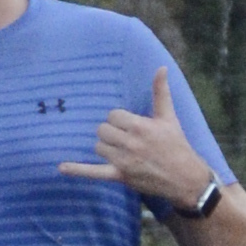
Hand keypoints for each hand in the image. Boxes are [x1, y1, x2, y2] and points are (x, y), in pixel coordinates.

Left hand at [58, 68, 217, 210]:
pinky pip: (94, 172)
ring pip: (98, 147)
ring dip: (105, 147)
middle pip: (102, 130)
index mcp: (140, 126)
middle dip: (111, 133)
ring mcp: (124, 160)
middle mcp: (130, 143)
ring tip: (121, 150)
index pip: (113, 115)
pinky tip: (61, 167)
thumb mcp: (168, 117)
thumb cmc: (176, 144)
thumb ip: (161, 92)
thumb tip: (161, 67)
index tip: (130, 126)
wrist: (184, 177)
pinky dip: (77, 170)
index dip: (119, 120)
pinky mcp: (120, 176)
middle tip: (125, 138)